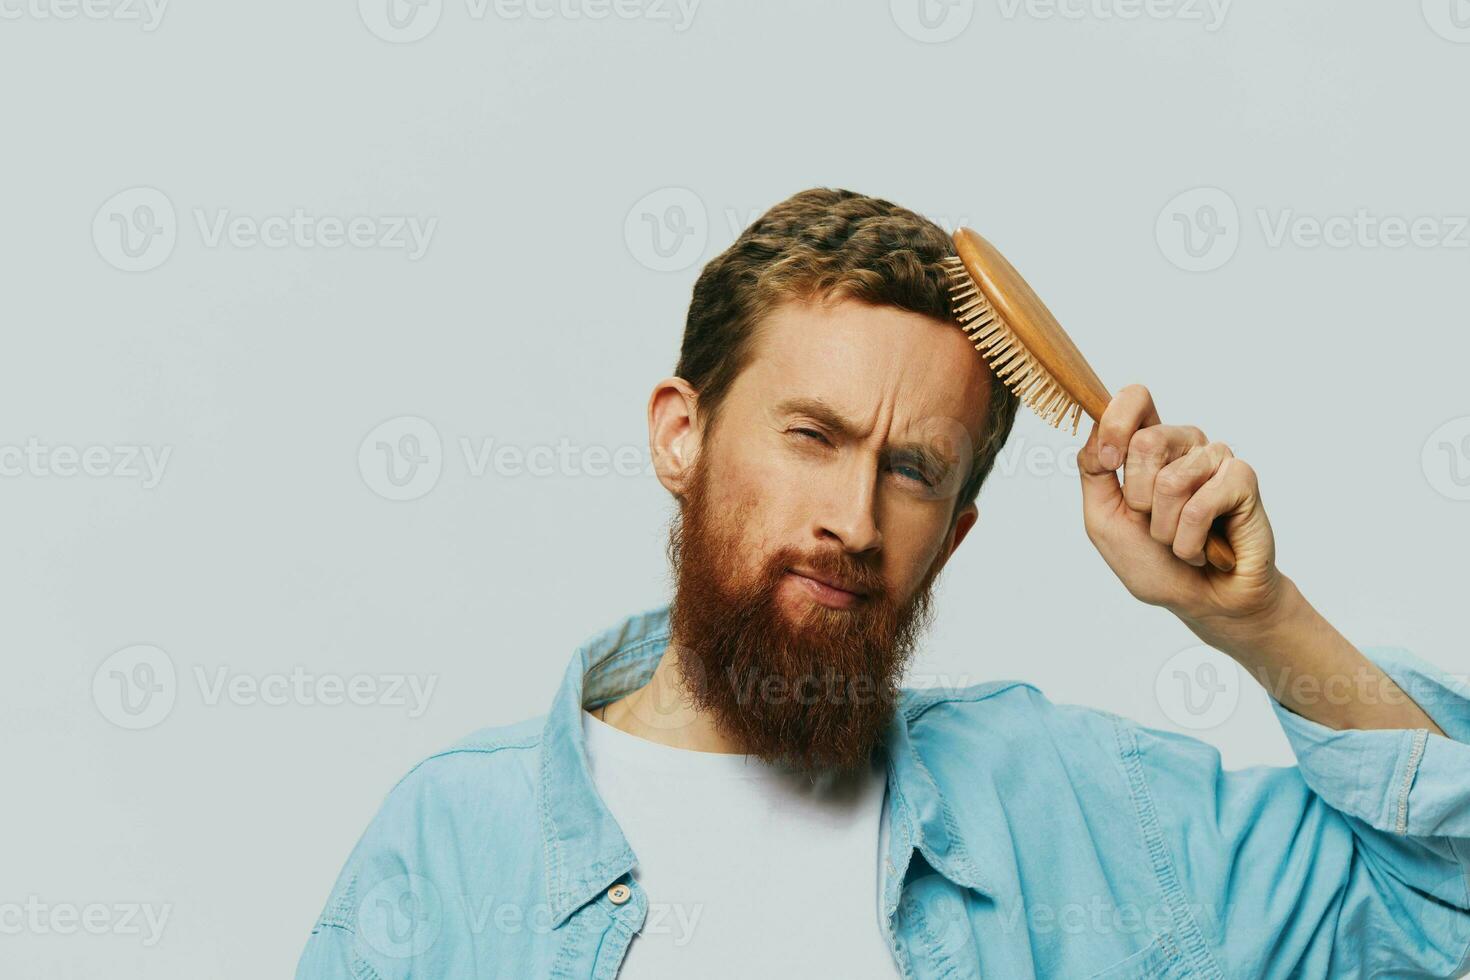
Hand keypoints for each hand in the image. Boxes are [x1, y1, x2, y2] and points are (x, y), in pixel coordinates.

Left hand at [1077, 384, 1285, 631]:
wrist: (1202, 602)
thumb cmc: (1154, 562)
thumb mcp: (1104, 518)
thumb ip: (1093, 472)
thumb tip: (1097, 433)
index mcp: (1150, 446)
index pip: (1136, 398)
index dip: (1117, 421)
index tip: (1109, 460)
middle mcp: (1185, 444)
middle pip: (1145, 441)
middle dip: (1139, 499)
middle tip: (1156, 522)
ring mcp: (1216, 459)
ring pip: (1170, 480)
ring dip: (1166, 528)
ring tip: (1181, 539)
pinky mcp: (1242, 480)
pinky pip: (1200, 504)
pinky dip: (1190, 540)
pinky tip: (1204, 548)